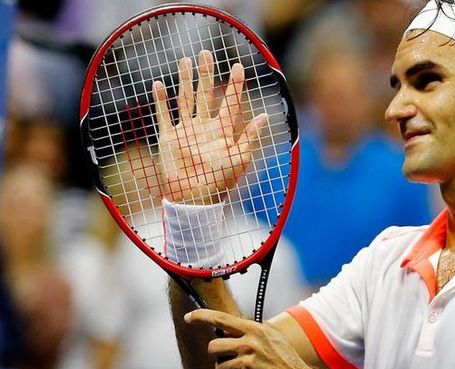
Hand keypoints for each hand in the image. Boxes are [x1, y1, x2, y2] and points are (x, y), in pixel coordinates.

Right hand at [152, 50, 267, 203]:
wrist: (194, 199)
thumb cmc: (220, 182)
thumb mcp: (239, 159)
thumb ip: (250, 137)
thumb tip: (265, 116)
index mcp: (223, 132)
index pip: (230, 103)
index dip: (235, 85)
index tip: (239, 66)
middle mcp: (204, 127)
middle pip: (205, 94)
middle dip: (206, 73)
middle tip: (207, 52)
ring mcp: (186, 131)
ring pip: (186, 99)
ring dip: (185, 80)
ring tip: (186, 60)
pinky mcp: (169, 138)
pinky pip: (164, 115)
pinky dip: (161, 100)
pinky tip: (160, 84)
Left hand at [184, 309, 310, 368]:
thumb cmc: (287, 361)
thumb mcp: (274, 338)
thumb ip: (254, 330)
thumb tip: (234, 325)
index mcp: (255, 330)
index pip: (221, 319)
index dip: (201, 317)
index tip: (189, 317)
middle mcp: (249, 344)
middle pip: (213, 347)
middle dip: (218, 355)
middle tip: (231, 359)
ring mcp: (245, 363)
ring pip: (219, 366)